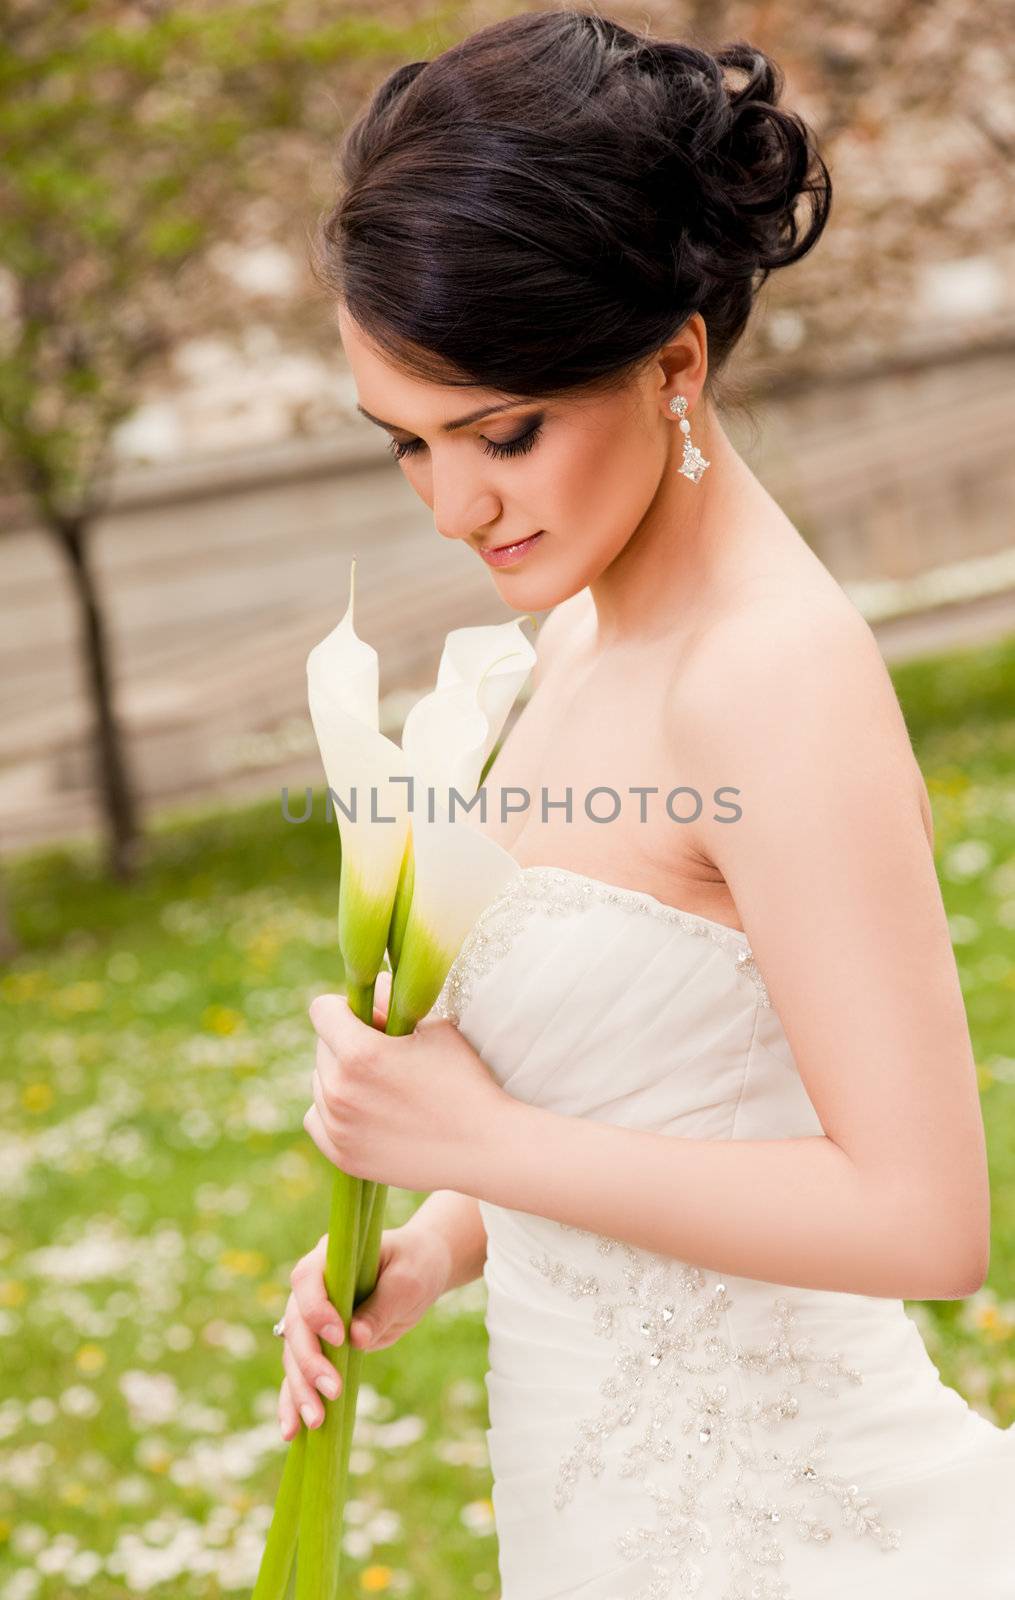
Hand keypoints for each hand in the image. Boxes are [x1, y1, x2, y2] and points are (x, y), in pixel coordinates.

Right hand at [277, 1221, 451, 1438]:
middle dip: (310, 1362)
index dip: (316, 1309)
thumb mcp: (406, 1281)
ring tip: (315, 1421)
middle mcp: (311, 1289)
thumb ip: (381, 1306)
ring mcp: (312, 1319)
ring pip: (294, 1356)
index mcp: (328, 1259)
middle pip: (296, 1326)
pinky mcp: (321, 1346)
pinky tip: (291, 1432)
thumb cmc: (414, 1265)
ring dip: (301, 1389)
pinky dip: (294, 1401)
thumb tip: (357, 1339)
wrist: (418, 1270)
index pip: (307, 1281)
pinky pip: (300, 1374)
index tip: (339, 1336)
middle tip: (332, 1391)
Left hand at [303, 970, 513, 1192]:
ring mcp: (338, 1127)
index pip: (322, 1010)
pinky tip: (365, 1110)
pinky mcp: (342, 1156)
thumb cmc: (465, 1081)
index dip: (345, 1007)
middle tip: (385, 1054)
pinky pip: (316, 1119)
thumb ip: (395, 1002)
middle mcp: (340, 1091)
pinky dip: (333, 1111)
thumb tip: (372, 985)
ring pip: (319, 1082)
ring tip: (383, 1086)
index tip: (368, 1017)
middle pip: (322, 1046)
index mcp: (360, 1054)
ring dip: (340, 1076)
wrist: (485, 1148)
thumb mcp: (435, 1028)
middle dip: (346, 1042)